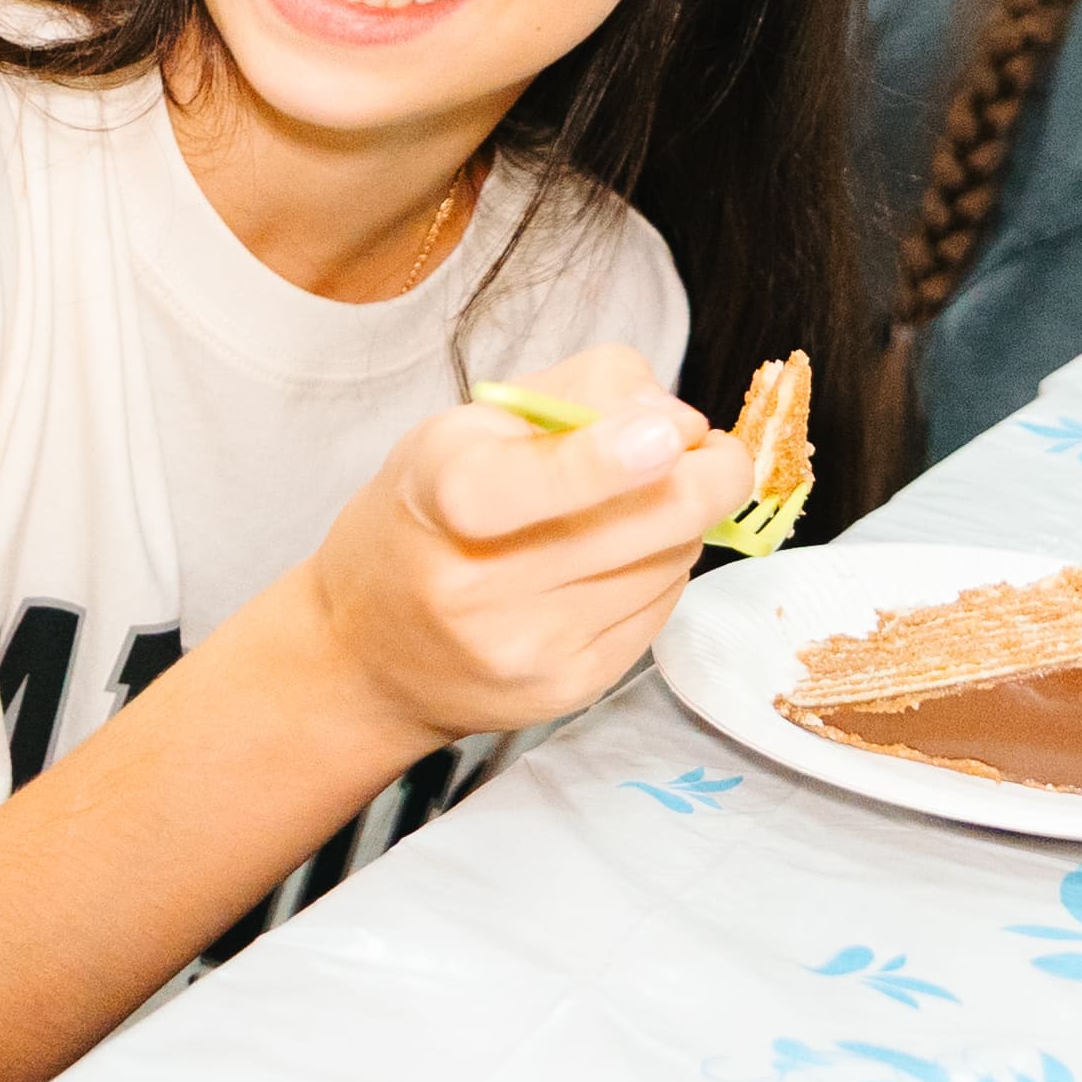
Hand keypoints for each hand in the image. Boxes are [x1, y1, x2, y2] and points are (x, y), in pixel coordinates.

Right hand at [294, 341, 749, 742]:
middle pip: (642, 524)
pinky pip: (661, 608)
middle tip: (713, 451)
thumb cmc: (427, 517)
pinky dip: (659, 570)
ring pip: (668, 562)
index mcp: (444, 496)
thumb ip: (580, 393)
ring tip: (636, 506)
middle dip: (710, 476)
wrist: (368, 651)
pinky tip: (619, 558)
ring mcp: (528, 648)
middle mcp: (479, 585)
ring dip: (679, 522)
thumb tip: (681, 424)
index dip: (608, 458)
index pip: (530, 482)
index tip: (670, 435)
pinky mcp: (570, 689)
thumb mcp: (470, 424)